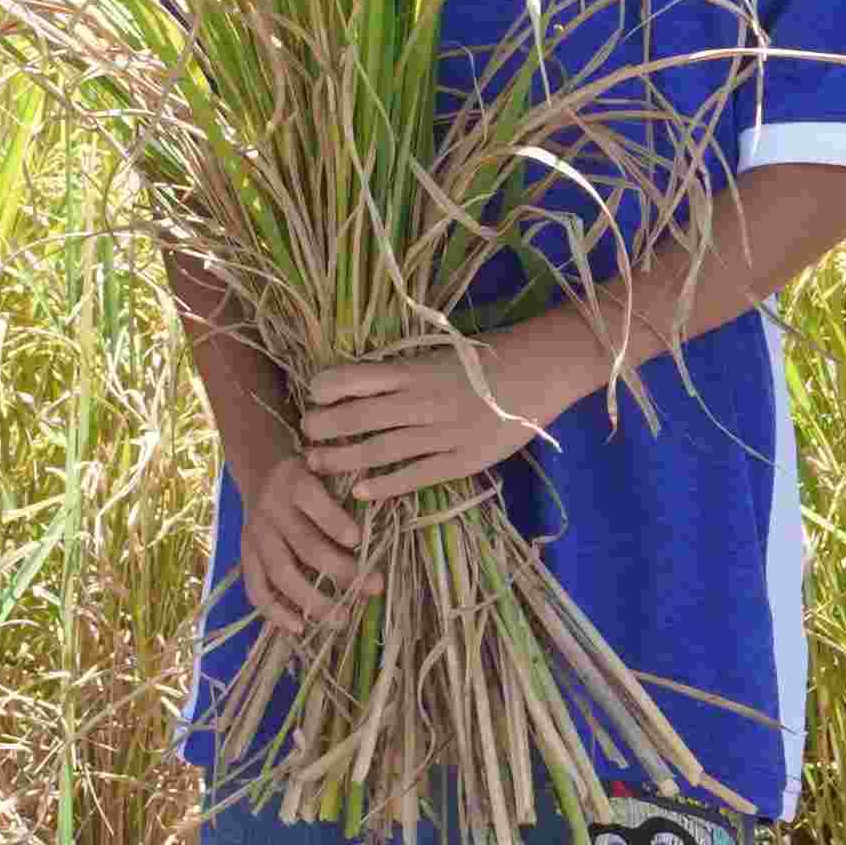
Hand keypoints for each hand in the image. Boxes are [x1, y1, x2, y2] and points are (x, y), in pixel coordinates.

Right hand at [231, 448, 371, 638]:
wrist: (260, 472)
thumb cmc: (308, 475)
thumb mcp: (325, 470)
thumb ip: (346, 493)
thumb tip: (382, 529)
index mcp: (294, 482)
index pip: (312, 500)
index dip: (334, 521)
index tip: (359, 540)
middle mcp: (272, 509)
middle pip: (304, 543)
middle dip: (340, 569)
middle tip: (373, 588)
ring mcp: (256, 535)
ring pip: (281, 572)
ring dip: (312, 599)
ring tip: (342, 619)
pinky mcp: (246, 556)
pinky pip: (256, 589)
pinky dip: (275, 612)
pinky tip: (300, 628)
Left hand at [294, 319, 592, 504]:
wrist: (540, 370)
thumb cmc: (489, 356)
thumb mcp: (441, 353)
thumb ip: (404, 371)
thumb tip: (361, 384)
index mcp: (415, 369)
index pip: (355, 377)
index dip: (326, 388)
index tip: (312, 395)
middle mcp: (422, 401)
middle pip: (358, 418)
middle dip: (324, 428)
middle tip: (305, 436)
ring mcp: (441, 433)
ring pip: (379, 450)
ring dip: (342, 459)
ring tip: (317, 463)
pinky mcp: (461, 459)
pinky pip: (414, 476)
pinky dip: (383, 485)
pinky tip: (360, 491)